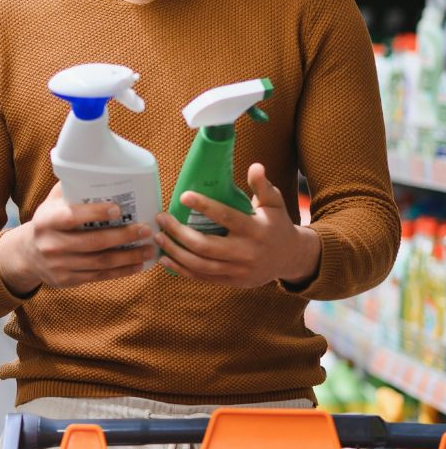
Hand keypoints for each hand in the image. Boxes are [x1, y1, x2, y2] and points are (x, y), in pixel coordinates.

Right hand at [0, 181, 155, 295]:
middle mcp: (51, 245)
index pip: (71, 217)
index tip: (118, 210)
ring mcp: (59, 265)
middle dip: (122, 236)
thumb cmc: (48, 222)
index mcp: (46, 221)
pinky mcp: (67, 280)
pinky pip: (99, 276)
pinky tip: (137, 264)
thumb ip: (70, 189)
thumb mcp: (50, 204)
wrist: (27, 254)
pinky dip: (121, 271)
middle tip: (145, 229)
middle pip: (92, 242)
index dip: (95, 214)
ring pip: (100, 262)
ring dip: (128, 256)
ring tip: (149, 248)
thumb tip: (97, 168)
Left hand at [153, 162, 321, 287]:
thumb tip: (255, 166)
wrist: (290, 258)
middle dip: (179, 233)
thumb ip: (262, 186)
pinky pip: (201, 277)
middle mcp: (245, 252)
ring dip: (175, 252)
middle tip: (161, 219)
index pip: (226, 217)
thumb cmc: (277, 225)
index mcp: (255, 230)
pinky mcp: (231, 281)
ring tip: (158, 237)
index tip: (184, 196)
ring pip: (200, 265)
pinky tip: (165, 259)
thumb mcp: (274, 204)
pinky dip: (181, 270)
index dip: (204, 206)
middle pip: (205, 246)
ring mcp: (237, 270)